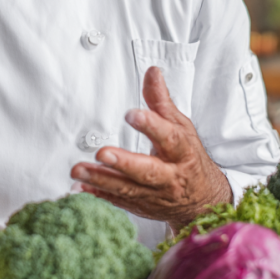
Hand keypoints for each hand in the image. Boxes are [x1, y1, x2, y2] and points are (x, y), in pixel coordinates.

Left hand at [71, 66, 230, 231]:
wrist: (202, 200)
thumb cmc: (188, 158)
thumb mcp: (181, 127)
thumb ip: (162, 101)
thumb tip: (152, 72)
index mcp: (182, 153)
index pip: (169, 138)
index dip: (152, 126)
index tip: (132, 114)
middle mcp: (169, 177)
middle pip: (147, 171)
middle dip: (124, 163)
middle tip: (101, 153)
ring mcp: (154, 196)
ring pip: (127, 189)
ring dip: (101, 180)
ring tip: (78, 170)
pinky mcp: (140, 206)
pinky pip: (117, 202)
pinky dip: (98, 195)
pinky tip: (79, 186)